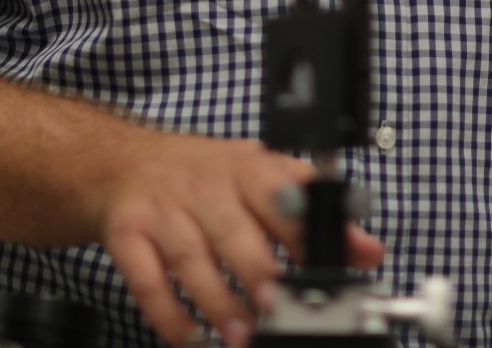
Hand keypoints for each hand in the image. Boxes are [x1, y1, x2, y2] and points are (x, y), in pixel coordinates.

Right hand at [99, 133, 384, 347]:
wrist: (124, 161)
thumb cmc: (206, 177)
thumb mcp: (262, 178)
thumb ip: (314, 215)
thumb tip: (368, 251)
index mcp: (247, 167)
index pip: (280, 195)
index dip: (302, 234)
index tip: (324, 268)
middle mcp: (204, 185)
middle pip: (233, 230)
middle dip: (257, 272)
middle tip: (278, 309)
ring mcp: (162, 210)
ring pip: (190, 259)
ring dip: (218, 303)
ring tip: (242, 336)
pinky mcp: (127, 235)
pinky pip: (146, 280)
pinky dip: (169, 314)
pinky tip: (192, 338)